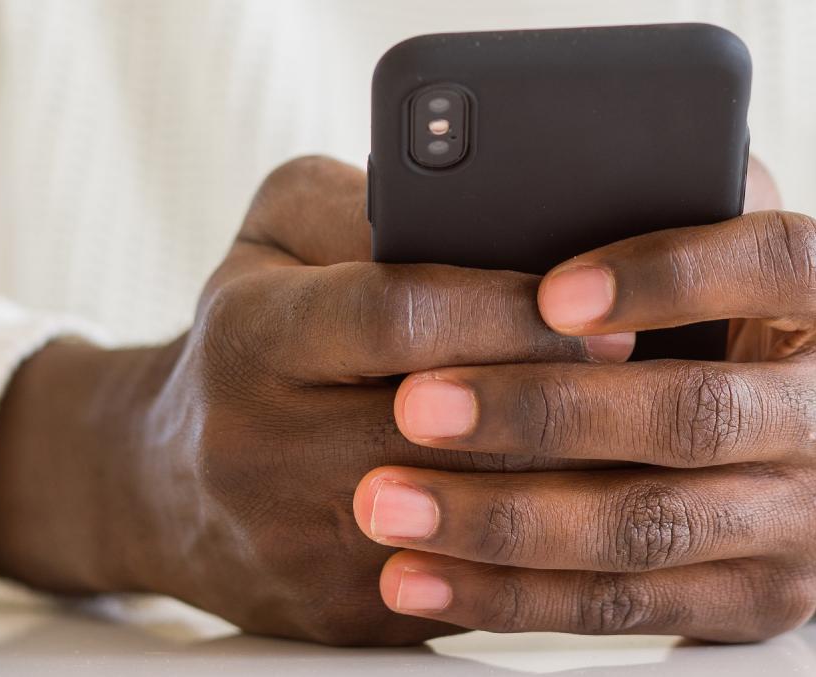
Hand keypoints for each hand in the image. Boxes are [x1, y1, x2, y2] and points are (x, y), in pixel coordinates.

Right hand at [0, 156, 632, 646]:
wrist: (163, 482)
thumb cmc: (253, 326)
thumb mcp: (282, 230)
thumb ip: (370, 199)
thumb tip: (493, 199)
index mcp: (249, 335)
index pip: (395, 316)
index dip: (502, 308)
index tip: (591, 298)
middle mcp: (260, 448)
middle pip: (445, 428)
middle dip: (559, 395)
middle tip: (652, 365)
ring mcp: (299, 546)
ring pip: (468, 517)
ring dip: (569, 477)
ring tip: (649, 431)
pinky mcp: (340, 616)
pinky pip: (465, 582)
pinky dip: (540, 545)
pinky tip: (599, 501)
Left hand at [350, 193, 815, 641]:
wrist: (813, 441)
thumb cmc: (728, 309)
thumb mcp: (727, 242)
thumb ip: (671, 198)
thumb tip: (532, 179)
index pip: (782, 264)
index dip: (671, 272)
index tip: (552, 292)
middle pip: (700, 414)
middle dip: (545, 412)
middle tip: (415, 404)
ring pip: (651, 527)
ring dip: (504, 519)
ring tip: (389, 500)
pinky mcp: (771, 603)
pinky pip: (627, 607)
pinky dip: (513, 594)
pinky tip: (420, 575)